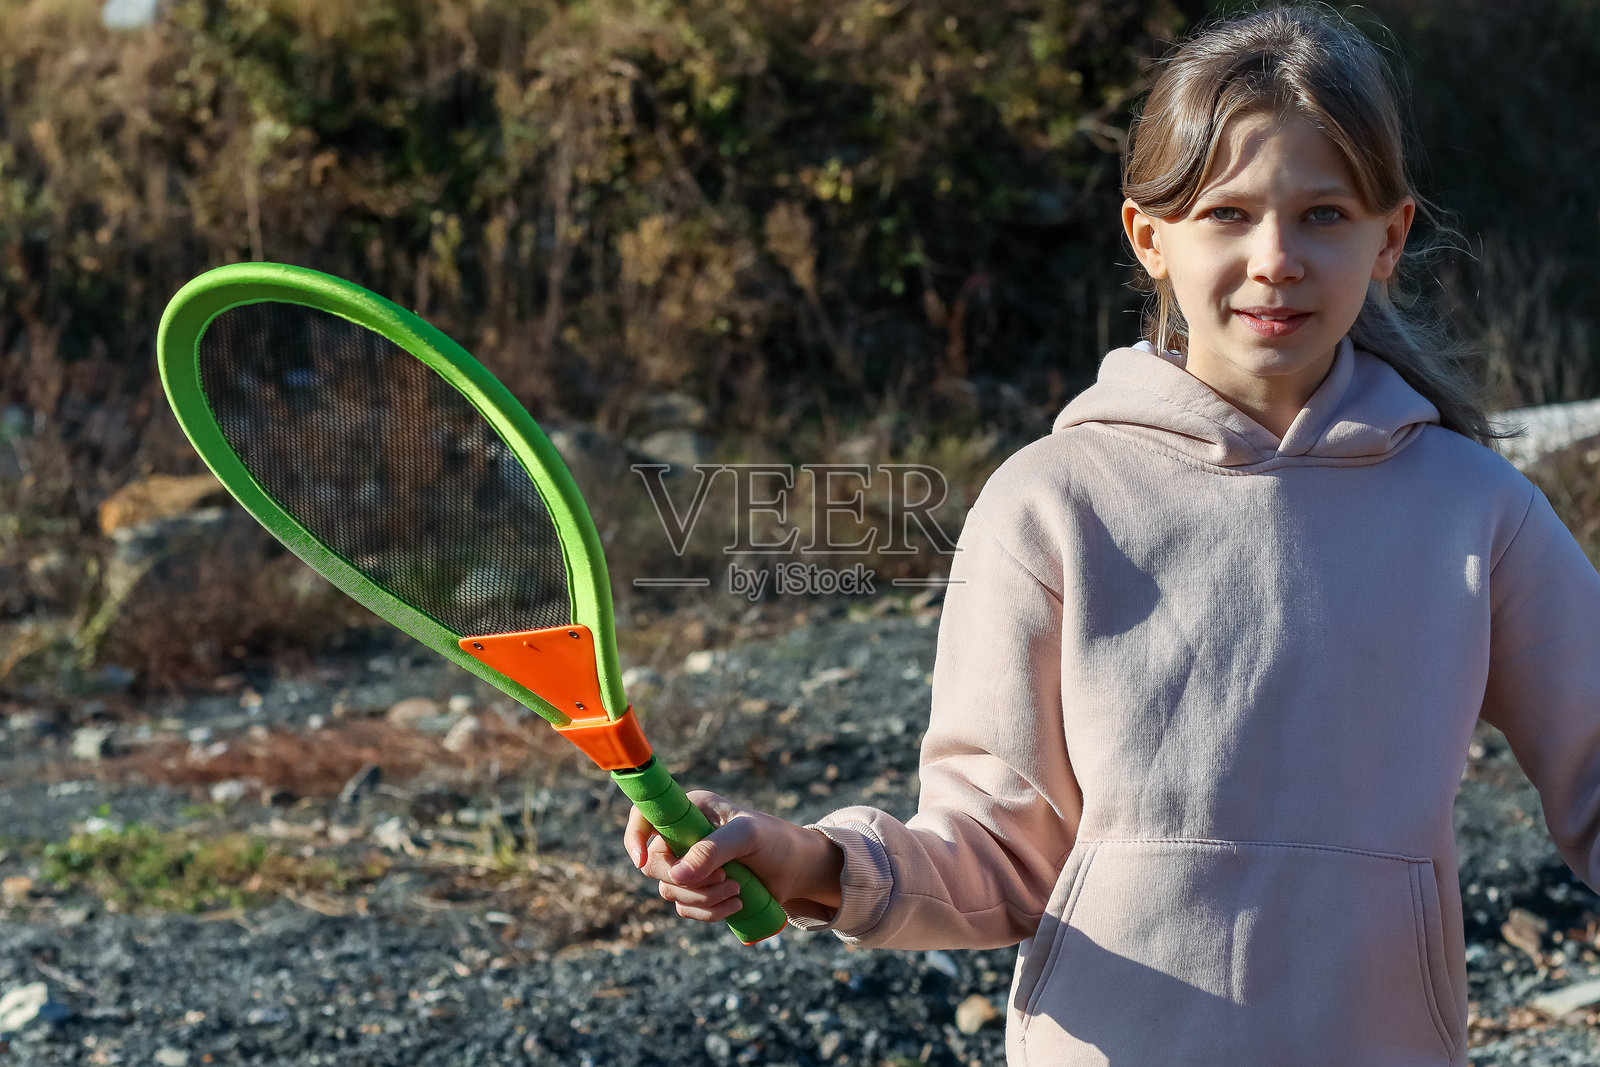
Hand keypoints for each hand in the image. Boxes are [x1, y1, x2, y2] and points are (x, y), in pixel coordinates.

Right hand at [624, 790, 843, 923]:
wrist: (800, 869)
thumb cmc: (776, 840)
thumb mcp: (747, 836)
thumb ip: (712, 851)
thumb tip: (675, 876)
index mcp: (690, 810)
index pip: (645, 816)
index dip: (635, 836)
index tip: (642, 860)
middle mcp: (684, 836)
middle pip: (655, 864)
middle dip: (686, 880)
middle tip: (723, 878)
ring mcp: (691, 864)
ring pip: (670, 890)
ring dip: (703, 898)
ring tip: (737, 889)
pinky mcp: (701, 890)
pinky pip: (686, 908)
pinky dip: (709, 911)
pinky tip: (737, 902)